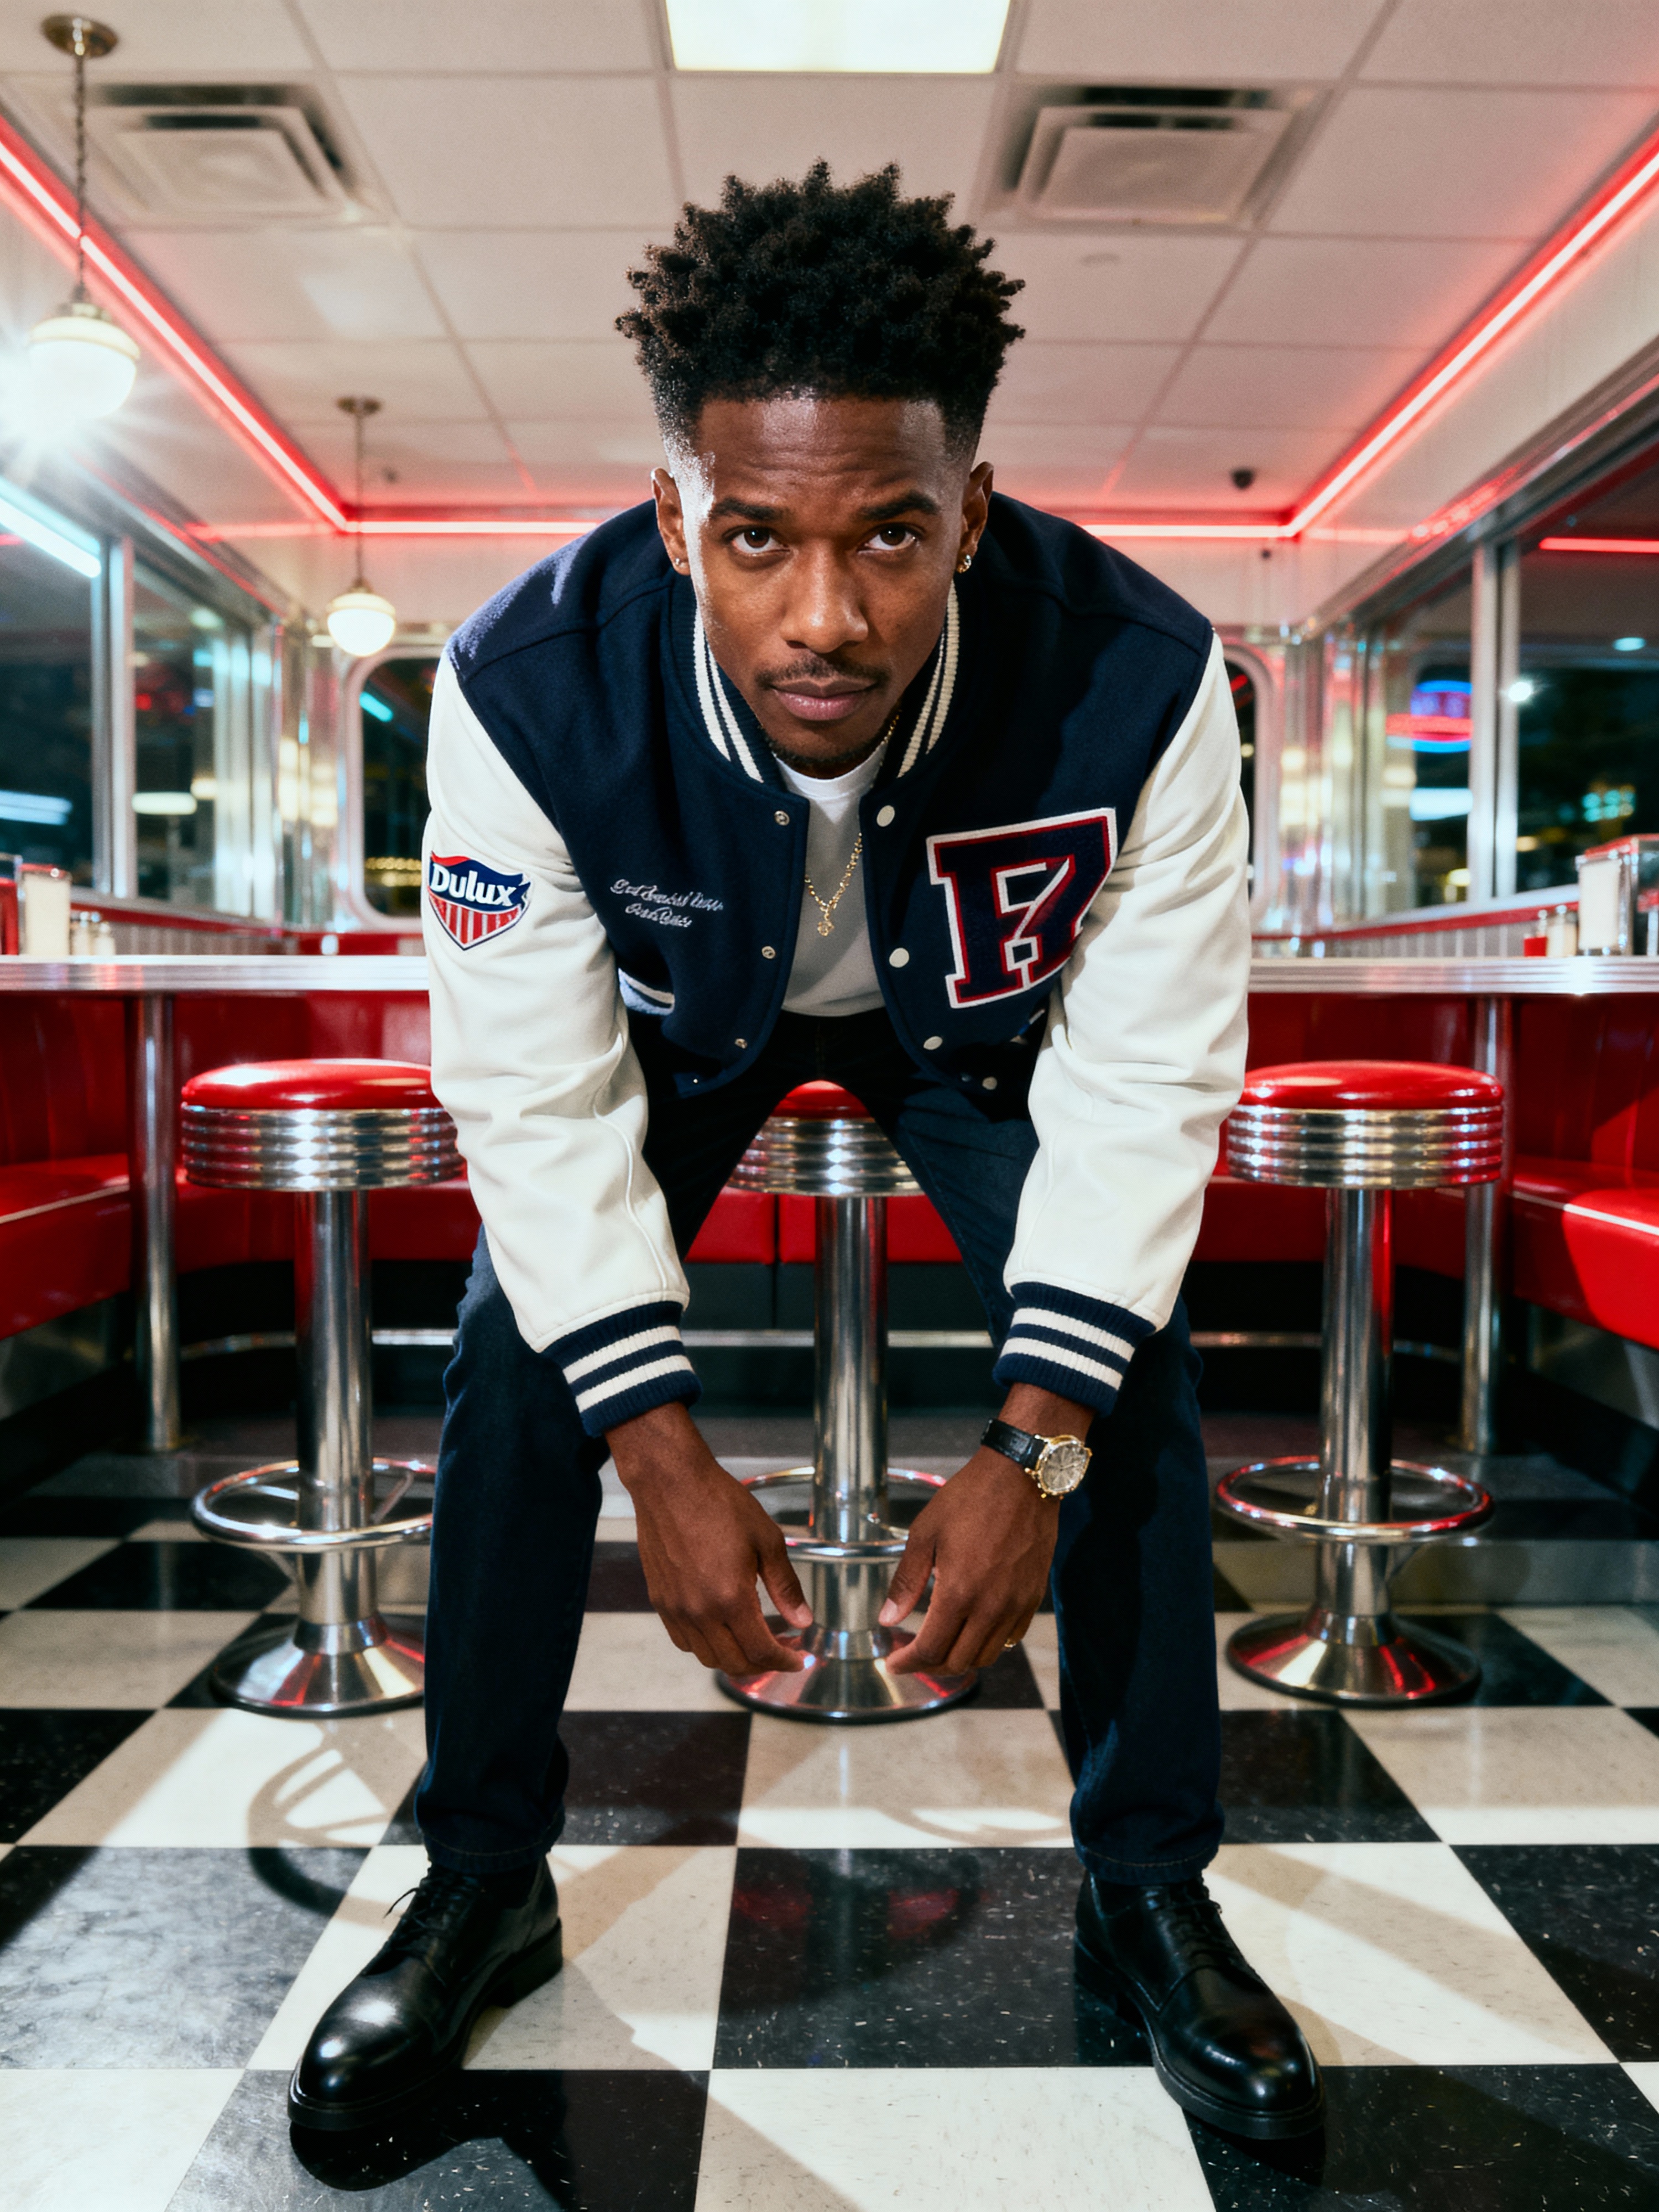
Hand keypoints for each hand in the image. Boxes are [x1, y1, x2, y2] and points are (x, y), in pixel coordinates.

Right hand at [608, 1403, 812, 1672]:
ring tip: (752, 1642)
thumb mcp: (766, 1540)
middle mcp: (699, 1611)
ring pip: (706, 1657)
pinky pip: (683, 1640)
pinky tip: (720, 1629)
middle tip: (780, 1651)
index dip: (783, 1661)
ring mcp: (675, 1608)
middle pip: (733, 1663)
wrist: (670, 1483)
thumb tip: (803, 1621)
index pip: (760, 1651)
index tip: (798, 1659)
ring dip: (733, 1659)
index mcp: (730, 1598)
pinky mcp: (660, 1600)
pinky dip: (705, 1646)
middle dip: (762, 1664)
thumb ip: (785, 1586)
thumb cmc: (719, 1503)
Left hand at [880, 1387, 1091, 1674]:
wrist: (1022, 1478)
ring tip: (940, 1644)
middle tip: (911, 1653)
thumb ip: (906, 1581)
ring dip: (959, 1659)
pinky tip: (972, 1628)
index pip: (931, 1649)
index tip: (892, 1663)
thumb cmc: (970, 1498)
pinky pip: (1011, 1638)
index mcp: (959, 1592)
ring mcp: (1016, 1605)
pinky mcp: (1033, 1597)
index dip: (907, 1663)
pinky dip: (988, 1644)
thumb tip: (887, 1619)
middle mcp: (991, 1607)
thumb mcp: (925, 1533)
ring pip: (987, 1656)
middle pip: (959, 1662)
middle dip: (929, 1665)